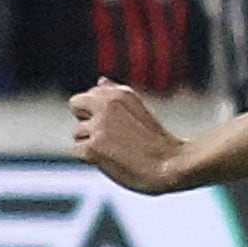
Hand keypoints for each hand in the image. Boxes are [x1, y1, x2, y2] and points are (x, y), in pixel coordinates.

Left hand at [69, 79, 184, 190]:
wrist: (172, 166)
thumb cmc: (157, 143)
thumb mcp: (138, 109)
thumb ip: (115, 94)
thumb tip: (100, 80)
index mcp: (120, 93)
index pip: (90, 94)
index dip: (97, 112)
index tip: (116, 126)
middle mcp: (107, 103)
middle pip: (75, 105)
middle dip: (84, 119)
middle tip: (106, 136)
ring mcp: (99, 125)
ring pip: (77, 133)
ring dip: (90, 143)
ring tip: (116, 151)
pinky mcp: (93, 147)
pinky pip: (76, 150)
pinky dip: (89, 159)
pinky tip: (110, 160)